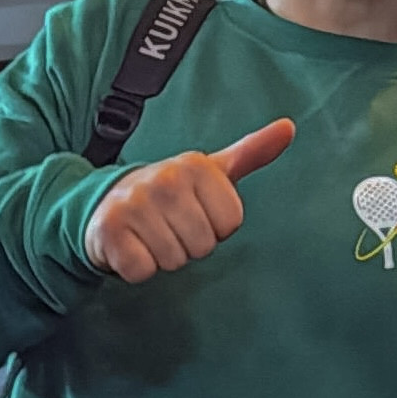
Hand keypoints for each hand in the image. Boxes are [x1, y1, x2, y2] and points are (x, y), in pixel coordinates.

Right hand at [84, 118, 294, 282]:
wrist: (107, 202)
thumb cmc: (169, 193)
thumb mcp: (210, 171)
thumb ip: (251, 152)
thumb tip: (289, 127)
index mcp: (195, 165)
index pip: (229, 224)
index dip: (214, 227)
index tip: (194, 212)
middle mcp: (164, 179)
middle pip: (204, 245)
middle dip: (189, 244)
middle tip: (170, 226)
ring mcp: (134, 204)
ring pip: (175, 260)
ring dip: (164, 256)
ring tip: (151, 235)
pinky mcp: (110, 230)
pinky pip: (143, 270)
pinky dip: (138, 267)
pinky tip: (132, 246)